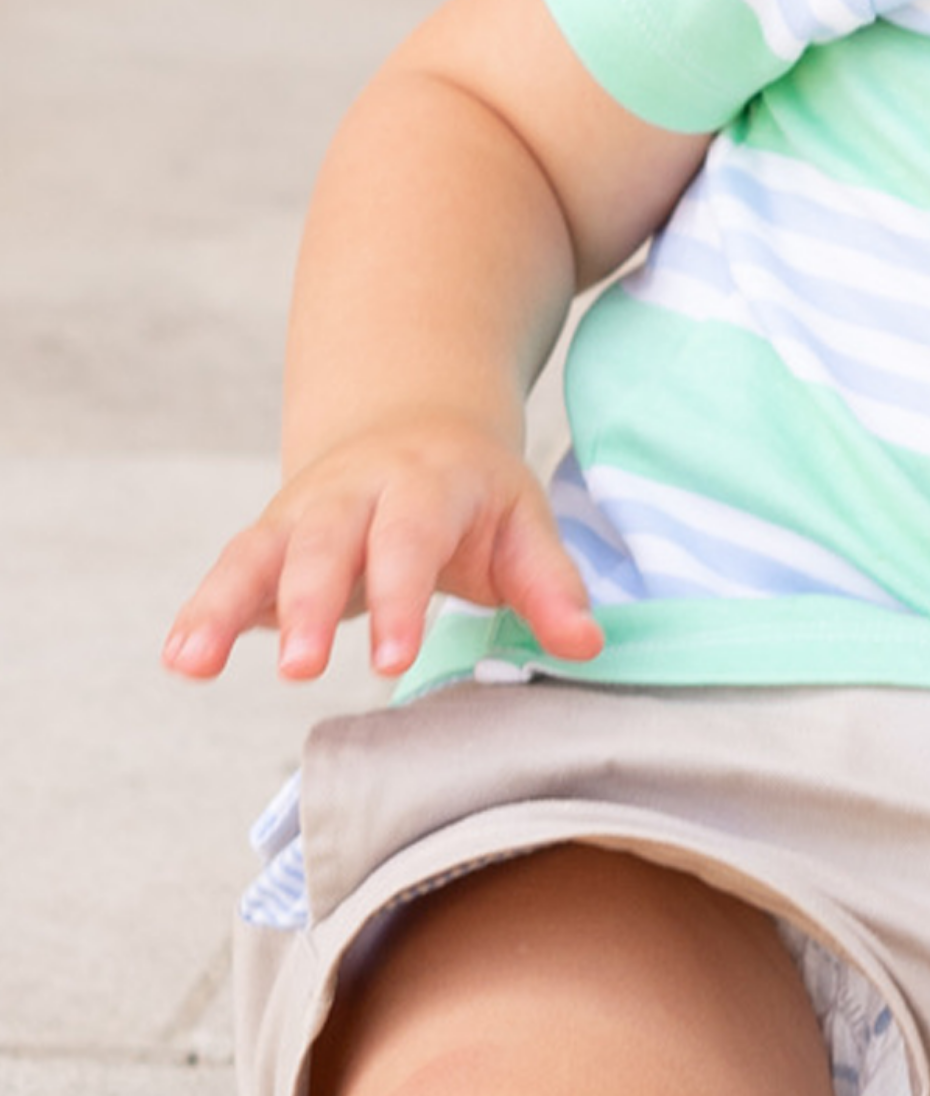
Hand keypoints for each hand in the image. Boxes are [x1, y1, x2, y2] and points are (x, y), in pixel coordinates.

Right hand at [163, 421, 601, 686]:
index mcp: (424, 485)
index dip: (399, 599)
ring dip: (222, 607)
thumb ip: (550, 585)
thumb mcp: (523, 523)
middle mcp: (352, 494)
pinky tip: (179, 659)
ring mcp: (301, 514)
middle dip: (306, 605)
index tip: (392, 661)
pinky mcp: (267, 539)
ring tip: (192, 662)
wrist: (411, 426)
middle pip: (321, 545)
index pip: (408, 541)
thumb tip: (586, 646)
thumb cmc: (474, 494)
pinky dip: (201, 612)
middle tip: (298, 669)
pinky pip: (229, 571)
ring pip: (255, 554)